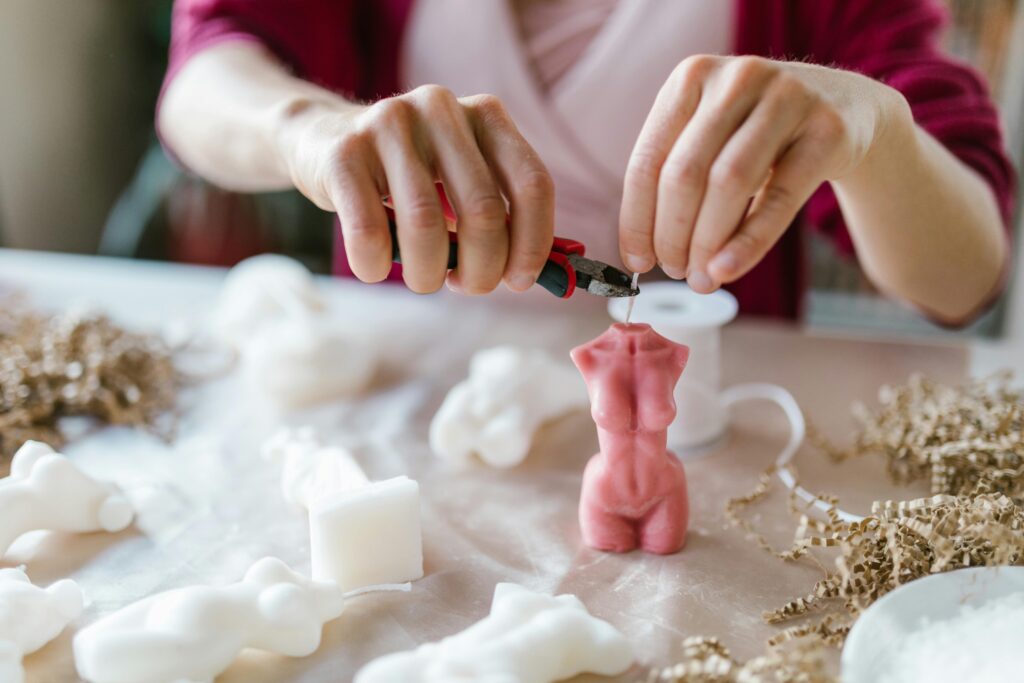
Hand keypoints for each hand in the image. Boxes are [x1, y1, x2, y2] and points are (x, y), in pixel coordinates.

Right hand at [281, 85, 554, 293]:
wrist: (320, 140)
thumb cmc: (406, 176)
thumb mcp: (459, 180)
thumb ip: (499, 215)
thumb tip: (534, 274)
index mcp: (485, 115)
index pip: (532, 183)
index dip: (533, 243)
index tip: (518, 281)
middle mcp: (442, 108)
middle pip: (484, 211)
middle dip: (481, 270)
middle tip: (466, 286)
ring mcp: (389, 123)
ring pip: (426, 225)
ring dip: (429, 274)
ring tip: (424, 280)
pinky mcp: (343, 152)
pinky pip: (370, 230)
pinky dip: (376, 266)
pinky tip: (375, 268)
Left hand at [619, 55, 907, 291]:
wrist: (845, 108)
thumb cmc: (758, 134)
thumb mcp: (711, 138)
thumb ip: (674, 181)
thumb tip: (640, 253)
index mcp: (691, 77)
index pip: (648, 160)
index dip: (637, 218)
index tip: (636, 261)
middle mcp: (735, 79)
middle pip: (685, 174)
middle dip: (672, 234)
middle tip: (674, 271)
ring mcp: (786, 97)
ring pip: (728, 183)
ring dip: (706, 242)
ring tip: (701, 278)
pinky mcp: (826, 128)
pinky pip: (779, 196)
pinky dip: (748, 241)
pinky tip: (727, 269)